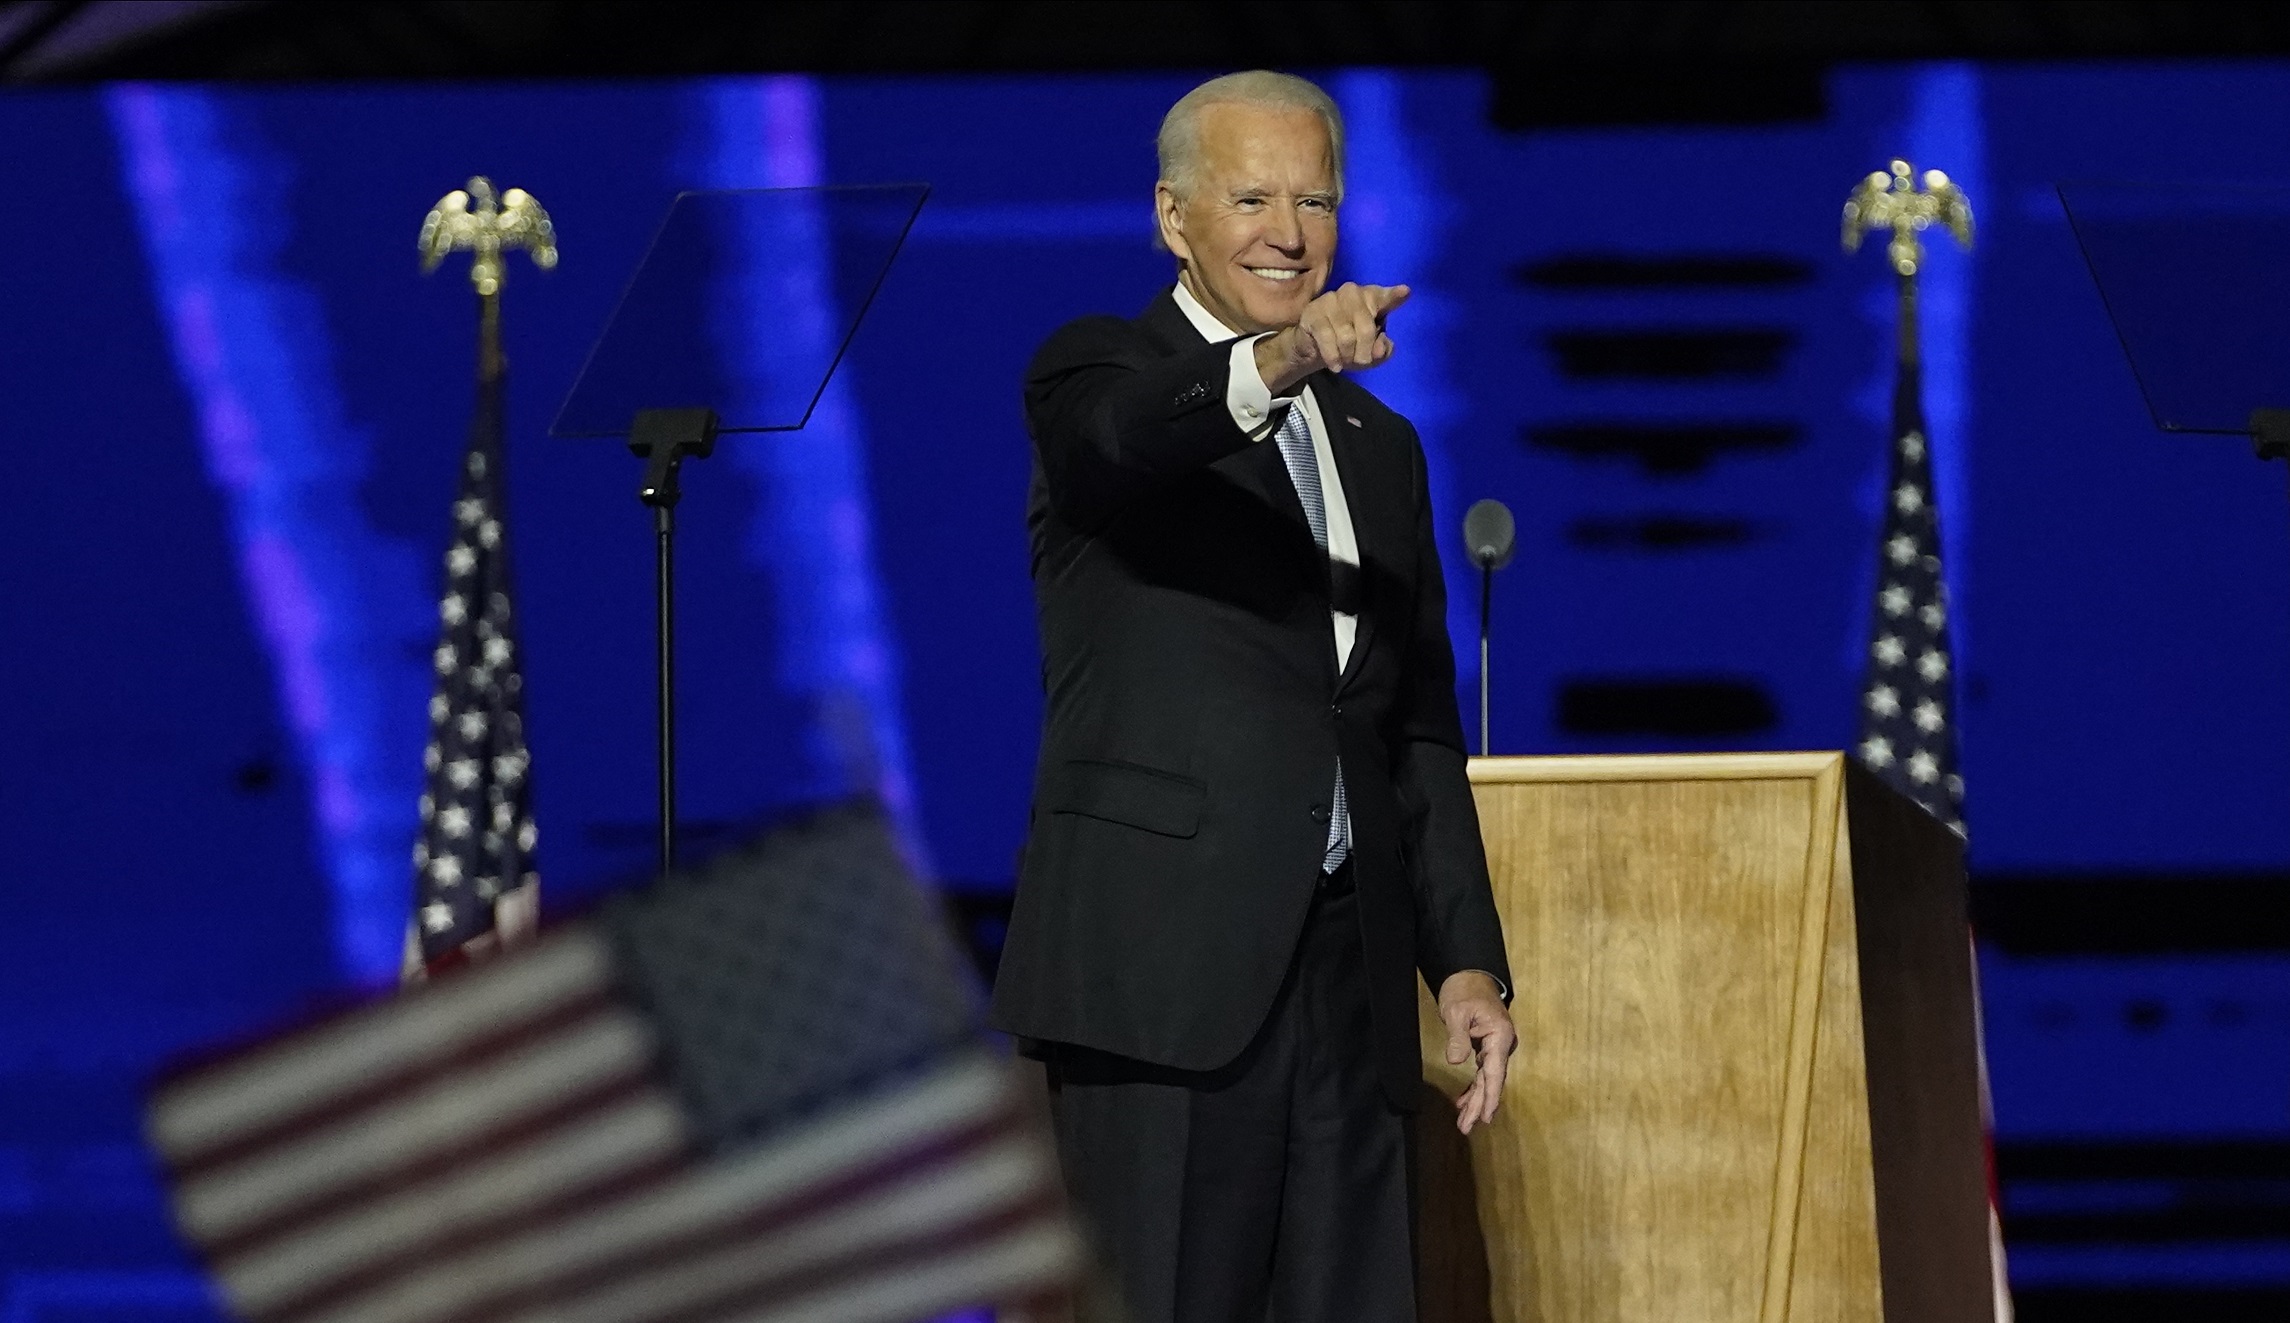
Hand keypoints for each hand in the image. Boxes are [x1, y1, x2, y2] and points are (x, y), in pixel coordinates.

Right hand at [1254, 282, 1409, 393]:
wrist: (1314, 348)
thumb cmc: (1349, 345)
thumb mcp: (1371, 353)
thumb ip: (1383, 350)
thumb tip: (1379, 350)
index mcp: (1372, 297)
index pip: (1384, 297)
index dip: (1394, 296)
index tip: (1405, 292)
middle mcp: (1353, 293)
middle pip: (1367, 329)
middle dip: (1365, 353)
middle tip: (1360, 362)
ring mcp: (1331, 300)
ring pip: (1347, 337)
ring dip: (1347, 356)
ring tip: (1345, 360)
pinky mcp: (1313, 312)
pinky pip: (1328, 339)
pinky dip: (1333, 357)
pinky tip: (1335, 366)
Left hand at [1437, 970, 1514, 1134]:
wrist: (1470, 975)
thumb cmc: (1464, 990)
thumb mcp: (1456, 1012)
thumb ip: (1458, 1038)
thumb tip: (1457, 1061)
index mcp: (1499, 1036)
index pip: (1495, 1072)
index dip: (1490, 1096)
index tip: (1485, 1117)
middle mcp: (1502, 1044)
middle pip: (1491, 1081)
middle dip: (1479, 1105)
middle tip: (1467, 1127)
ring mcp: (1495, 1046)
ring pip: (1486, 1079)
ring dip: (1475, 1100)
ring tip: (1464, 1122)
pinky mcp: (1486, 1046)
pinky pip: (1482, 1072)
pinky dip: (1473, 1087)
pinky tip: (1463, 1101)